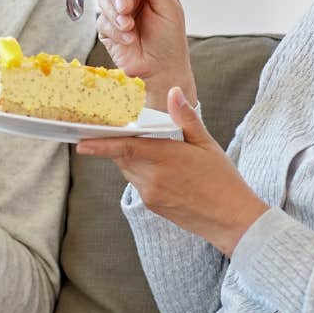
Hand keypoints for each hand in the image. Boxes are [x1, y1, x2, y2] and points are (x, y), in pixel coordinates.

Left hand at [75, 87, 266, 254]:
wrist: (231, 219)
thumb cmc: (223, 179)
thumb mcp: (207, 144)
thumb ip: (186, 118)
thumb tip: (174, 93)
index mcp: (167, 157)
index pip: (125, 147)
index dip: (101, 144)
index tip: (82, 142)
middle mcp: (154, 178)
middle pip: (122, 157)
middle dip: (120, 144)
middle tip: (124, 130)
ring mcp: (151, 194)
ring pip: (128, 170)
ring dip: (131, 158)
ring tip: (156, 152)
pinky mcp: (152, 206)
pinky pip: (137, 184)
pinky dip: (141, 173)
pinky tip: (162, 171)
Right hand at [94, 0, 194, 109]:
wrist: (160, 71)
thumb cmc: (169, 40)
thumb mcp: (167, 6)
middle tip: (126, 9)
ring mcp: (118, 11)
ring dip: (116, 15)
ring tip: (130, 29)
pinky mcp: (108, 28)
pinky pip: (101, 21)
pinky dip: (115, 31)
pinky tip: (129, 40)